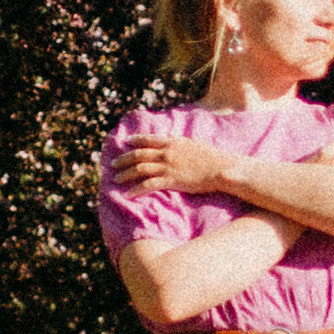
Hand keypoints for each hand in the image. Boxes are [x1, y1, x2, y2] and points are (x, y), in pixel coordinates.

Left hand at [110, 131, 238, 199]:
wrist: (220, 168)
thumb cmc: (212, 157)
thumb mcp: (194, 145)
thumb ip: (181, 145)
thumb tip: (175, 143)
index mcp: (173, 142)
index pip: (149, 139)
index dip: (136, 140)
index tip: (126, 142)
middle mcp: (167, 152)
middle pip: (140, 154)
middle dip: (124, 159)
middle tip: (113, 164)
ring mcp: (168, 166)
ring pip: (140, 169)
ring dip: (126, 174)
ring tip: (116, 179)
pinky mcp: (171, 180)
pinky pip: (148, 185)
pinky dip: (136, 189)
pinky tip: (128, 194)